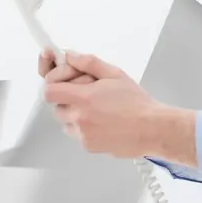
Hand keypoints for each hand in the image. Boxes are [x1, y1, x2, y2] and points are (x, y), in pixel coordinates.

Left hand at [41, 51, 160, 156]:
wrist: (152, 129)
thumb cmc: (137, 103)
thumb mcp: (114, 74)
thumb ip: (88, 62)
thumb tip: (69, 55)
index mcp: (83, 98)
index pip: (48, 91)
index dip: (53, 83)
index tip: (62, 79)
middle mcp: (78, 118)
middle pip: (55, 105)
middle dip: (66, 97)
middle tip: (86, 92)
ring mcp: (82, 134)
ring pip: (64, 121)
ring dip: (74, 112)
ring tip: (97, 108)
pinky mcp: (87, 146)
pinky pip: (76, 134)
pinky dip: (83, 127)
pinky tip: (102, 121)